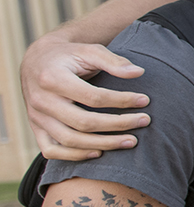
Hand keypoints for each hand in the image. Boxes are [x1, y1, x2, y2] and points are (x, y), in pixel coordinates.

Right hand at [21, 35, 149, 159]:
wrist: (37, 62)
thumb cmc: (69, 55)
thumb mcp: (89, 50)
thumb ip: (113, 61)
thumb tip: (139, 72)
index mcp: (53, 78)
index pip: (93, 97)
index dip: (122, 100)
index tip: (145, 100)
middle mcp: (41, 101)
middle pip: (83, 122)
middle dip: (118, 124)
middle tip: (145, 121)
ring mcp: (36, 118)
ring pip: (70, 141)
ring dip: (103, 144)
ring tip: (131, 141)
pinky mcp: (36, 129)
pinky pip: (51, 151)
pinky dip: (75, 156)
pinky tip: (99, 152)